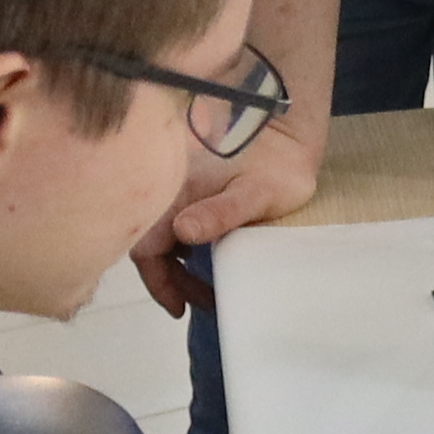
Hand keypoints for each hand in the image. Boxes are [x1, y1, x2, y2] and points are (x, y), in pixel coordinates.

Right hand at [131, 124, 323, 316]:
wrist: (288, 125)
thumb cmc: (279, 166)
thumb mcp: (255, 194)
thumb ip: (219, 213)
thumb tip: (181, 231)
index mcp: (176, 194)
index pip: (145, 247)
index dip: (158, 282)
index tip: (179, 308)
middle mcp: (168, 190)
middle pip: (148, 243)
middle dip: (169, 279)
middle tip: (201, 301)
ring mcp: (178, 187)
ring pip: (159, 233)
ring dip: (175, 264)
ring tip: (203, 287)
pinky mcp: (191, 185)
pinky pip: (172, 220)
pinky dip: (181, 245)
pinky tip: (201, 255)